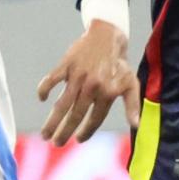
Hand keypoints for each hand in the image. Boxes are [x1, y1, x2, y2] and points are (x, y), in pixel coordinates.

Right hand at [37, 18, 139, 144]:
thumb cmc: (120, 64)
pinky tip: (42, 99)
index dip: (86, 132)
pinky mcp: (66, 65)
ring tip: (45, 134)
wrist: (108, 35)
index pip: (94, 119)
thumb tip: (136, 125)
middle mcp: (91, 87)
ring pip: (61, 103)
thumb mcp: (131, 84)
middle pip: (75, 115)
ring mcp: (77, 76)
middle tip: (56, 144)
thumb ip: (133, 105)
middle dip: (65, 132)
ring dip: (52, 121)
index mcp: (107, 93)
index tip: (79, 140)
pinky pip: (52, 79)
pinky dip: (44, 88)